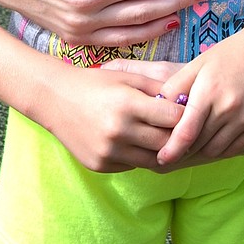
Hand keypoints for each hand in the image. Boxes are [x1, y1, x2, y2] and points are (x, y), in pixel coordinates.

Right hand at [37, 59, 183, 172]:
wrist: (55, 99)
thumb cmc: (96, 83)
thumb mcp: (128, 77)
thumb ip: (158, 89)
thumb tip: (187, 103)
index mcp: (128, 104)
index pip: (174, 118)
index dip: (184, 115)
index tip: (189, 111)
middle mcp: (119, 131)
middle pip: (166, 143)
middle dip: (177, 136)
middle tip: (182, 129)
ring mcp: (108, 152)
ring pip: (152, 160)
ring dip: (160, 151)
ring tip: (164, 138)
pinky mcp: (100, 166)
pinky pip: (132, 166)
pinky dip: (139, 156)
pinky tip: (138, 143)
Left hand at [154, 31, 243, 166]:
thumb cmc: (231, 54)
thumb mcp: (199, 63)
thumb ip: (176, 86)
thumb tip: (157, 108)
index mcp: (209, 91)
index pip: (186, 131)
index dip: (172, 149)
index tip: (162, 158)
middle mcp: (229, 108)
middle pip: (199, 143)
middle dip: (185, 148)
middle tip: (175, 148)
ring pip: (216, 150)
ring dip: (203, 149)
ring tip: (194, 142)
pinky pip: (235, 148)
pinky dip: (222, 148)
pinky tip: (215, 138)